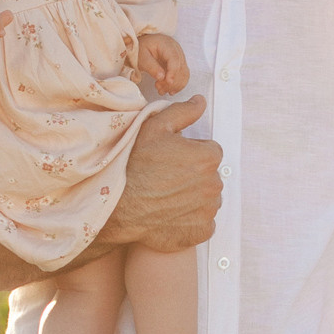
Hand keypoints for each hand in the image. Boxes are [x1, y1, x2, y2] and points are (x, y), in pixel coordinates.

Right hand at [98, 97, 220, 252]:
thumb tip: (200, 102)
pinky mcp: (201, 232)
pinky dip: (190, 220)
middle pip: (209, 176)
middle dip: (193, 176)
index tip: (171, 160)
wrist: (118, 206)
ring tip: (166, 197)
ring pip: (207, 199)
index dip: (190, 154)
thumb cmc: (135, 164)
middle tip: (165, 178)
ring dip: (193, 198)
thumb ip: (182, 112)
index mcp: (209, 157)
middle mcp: (214, 184)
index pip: (210, 151)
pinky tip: (170, 214)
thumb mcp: (155, 127)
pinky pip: (203, 223)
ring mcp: (209, 210)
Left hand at [137, 31, 189, 95]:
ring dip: (174, 85)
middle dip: (170, 81)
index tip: (168, 82)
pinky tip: (169, 90)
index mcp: (167, 44)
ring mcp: (180, 57)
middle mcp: (176, 50)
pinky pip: (184, 76)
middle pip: (180, 68)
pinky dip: (178, 85)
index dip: (173, 71)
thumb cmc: (142, 49)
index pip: (174, 58)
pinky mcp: (180, 64)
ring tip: (161, 90)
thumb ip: (151, 66)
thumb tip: (161, 77)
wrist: (145, 45)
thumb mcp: (142, 57)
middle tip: (158, 87)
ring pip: (184, 73)